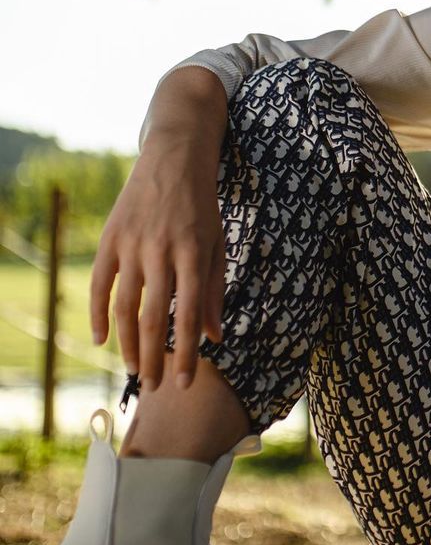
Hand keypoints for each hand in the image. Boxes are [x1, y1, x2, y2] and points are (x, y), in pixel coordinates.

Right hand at [89, 130, 225, 391]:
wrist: (175, 157)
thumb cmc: (203, 206)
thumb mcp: (218, 243)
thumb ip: (214, 291)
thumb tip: (214, 337)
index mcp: (194, 255)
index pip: (189, 316)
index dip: (187, 353)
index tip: (185, 383)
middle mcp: (162, 252)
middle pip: (153, 318)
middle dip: (154, 358)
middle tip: (155, 387)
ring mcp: (133, 244)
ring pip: (125, 306)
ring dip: (127, 343)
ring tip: (134, 369)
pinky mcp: (111, 238)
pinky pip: (100, 284)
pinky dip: (98, 313)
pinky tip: (101, 339)